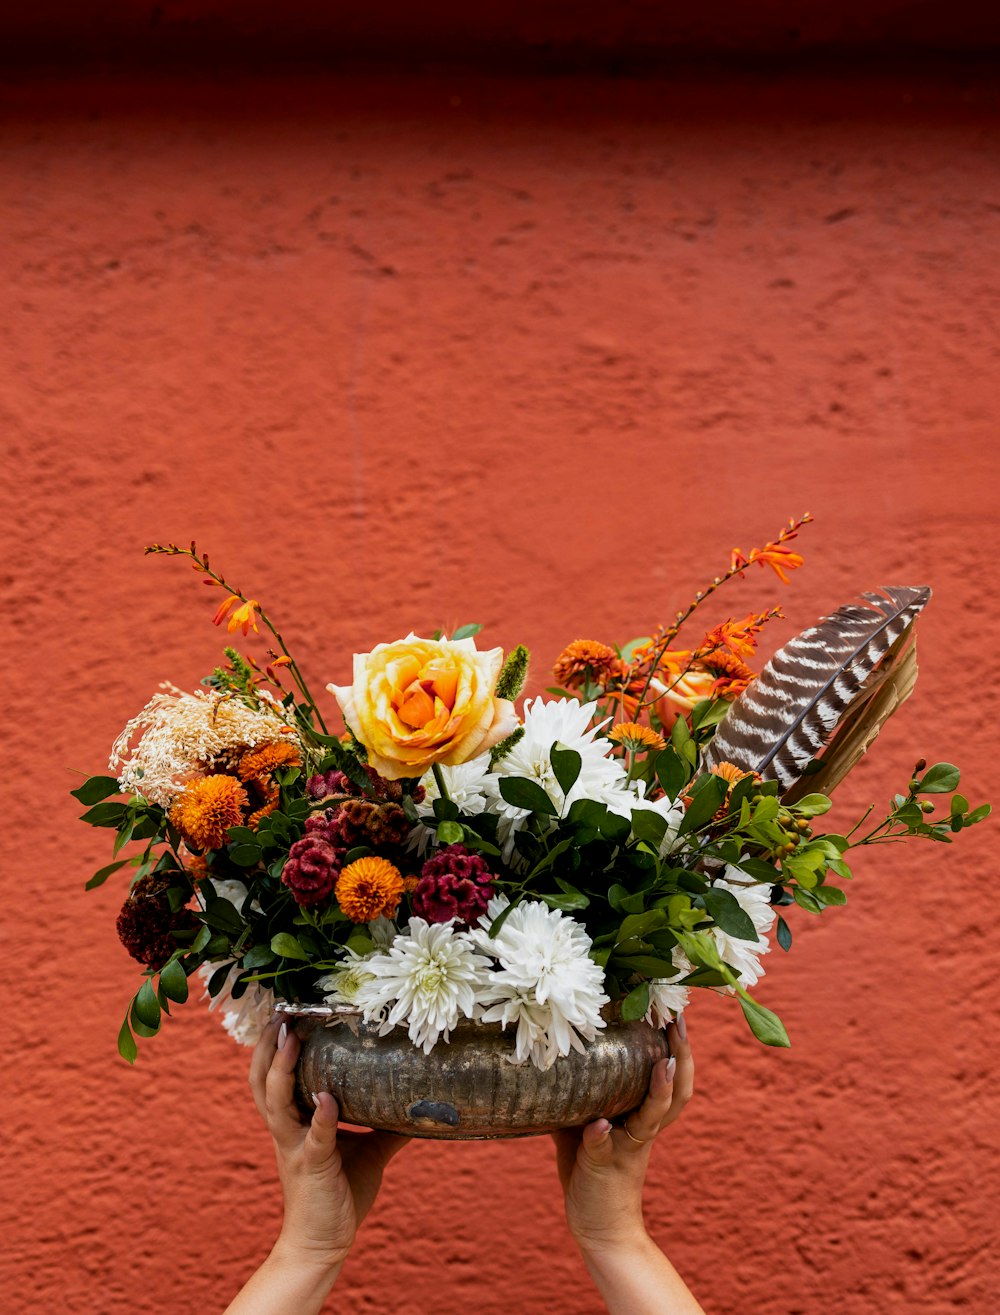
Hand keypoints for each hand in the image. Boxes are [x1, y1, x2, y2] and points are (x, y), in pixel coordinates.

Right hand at [248, 1015, 409, 1270]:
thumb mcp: (369, 1151)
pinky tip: (328, 1098)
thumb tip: (420, 1100)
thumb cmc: (340, 1195)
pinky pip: (313, 1138)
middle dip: (267, 1047)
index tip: (286, 1013)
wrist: (323, 1245)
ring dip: (281, 1069)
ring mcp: (295, 1148)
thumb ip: (386, 1124)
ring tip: (291, 1038)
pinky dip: (321, 1116)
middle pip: (262, 1081)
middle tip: (280, 1013)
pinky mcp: (311, 1167)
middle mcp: (288, 1130)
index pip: (275, 1077)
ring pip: (276, 1102)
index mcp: (295, 1122)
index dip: (276, 1046)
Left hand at [552, 1019, 693, 1255]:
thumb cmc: (591, 1168)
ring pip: (653, 1117)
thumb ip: (578, 1094)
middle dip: (682, 1055)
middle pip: (678, 1091)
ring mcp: (628, 1149)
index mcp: (641, 1116)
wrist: (599, 1226)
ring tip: (665, 1062)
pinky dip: (601, 1136)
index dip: (676, 1046)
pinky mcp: (606, 1168)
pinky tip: (600, 1126)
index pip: (668, 1076)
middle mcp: (642, 1129)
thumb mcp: (584, 1123)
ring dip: (660, 1090)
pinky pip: (605, 1149)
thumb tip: (550, 1056)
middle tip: (678, 1022)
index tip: (675, 1012)